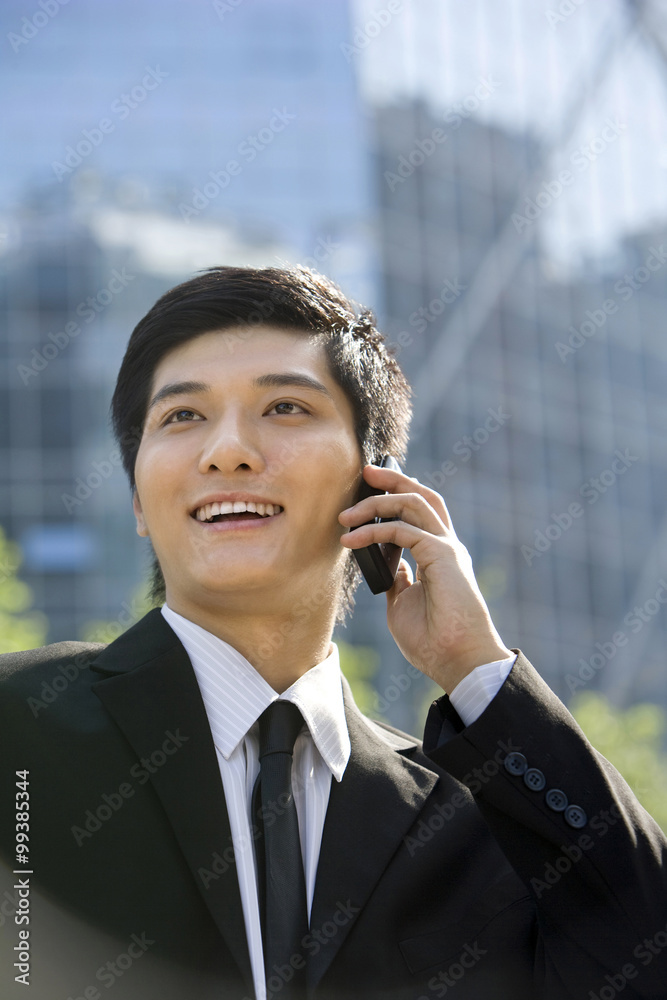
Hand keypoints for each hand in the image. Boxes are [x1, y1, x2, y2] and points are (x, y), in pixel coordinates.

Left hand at [338, 464, 512, 693]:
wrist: (459, 662)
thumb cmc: (434, 641)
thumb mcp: (404, 604)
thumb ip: (397, 580)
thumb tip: (385, 566)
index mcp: (439, 556)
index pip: (420, 513)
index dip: (397, 496)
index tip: (368, 489)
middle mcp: (446, 546)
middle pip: (422, 496)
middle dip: (394, 478)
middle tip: (365, 471)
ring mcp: (447, 548)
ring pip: (414, 503)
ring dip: (377, 502)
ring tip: (346, 515)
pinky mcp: (443, 556)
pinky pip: (403, 530)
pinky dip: (374, 531)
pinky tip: (352, 540)